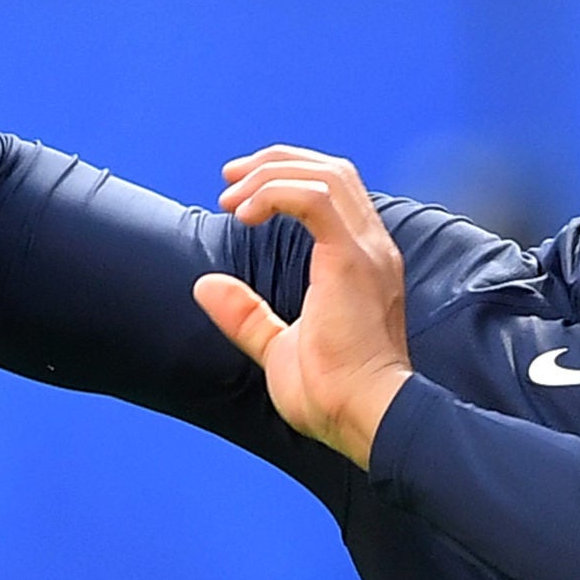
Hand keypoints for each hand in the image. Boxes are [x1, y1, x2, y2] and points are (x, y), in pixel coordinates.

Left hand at [193, 147, 412, 468]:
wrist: (366, 417)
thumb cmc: (332, 396)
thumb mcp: (279, 349)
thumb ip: (248, 317)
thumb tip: (205, 286)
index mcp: (363, 263)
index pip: (336, 191)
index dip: (286, 178)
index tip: (241, 196)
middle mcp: (373, 248)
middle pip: (332, 170)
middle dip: (275, 163)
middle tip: (228, 180)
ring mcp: (367, 251)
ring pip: (324, 175)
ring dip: (270, 176)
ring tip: (231, 199)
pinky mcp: (352, 260)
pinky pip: (314, 199)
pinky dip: (276, 194)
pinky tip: (247, 215)